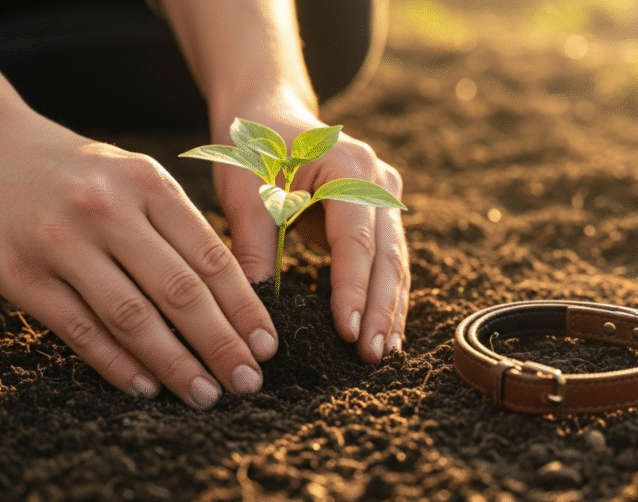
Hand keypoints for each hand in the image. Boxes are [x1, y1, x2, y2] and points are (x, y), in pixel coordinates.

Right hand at [0, 108, 276, 408]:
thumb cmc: (75, 172)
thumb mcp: (134, 177)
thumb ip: (177, 227)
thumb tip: (232, 298)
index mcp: (148, 184)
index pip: (211, 258)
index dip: (244, 309)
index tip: (267, 347)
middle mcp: (109, 211)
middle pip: (179, 292)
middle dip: (221, 344)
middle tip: (247, 383)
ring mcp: (62, 243)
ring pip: (132, 317)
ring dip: (175, 364)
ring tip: (204, 395)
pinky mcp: (20, 274)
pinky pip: (79, 330)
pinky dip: (116, 364)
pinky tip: (145, 388)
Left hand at [210, 107, 408, 363]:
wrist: (269, 116)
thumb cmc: (253, 149)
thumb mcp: (244, 186)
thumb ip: (253, 239)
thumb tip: (256, 299)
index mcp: (348, 166)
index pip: (356, 238)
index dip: (353, 287)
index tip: (348, 331)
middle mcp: (377, 180)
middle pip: (386, 254)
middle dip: (381, 308)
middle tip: (372, 355)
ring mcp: (384, 196)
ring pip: (394, 262)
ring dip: (390, 309)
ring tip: (384, 353)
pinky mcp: (379, 215)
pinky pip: (386, 261)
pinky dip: (385, 297)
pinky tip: (386, 333)